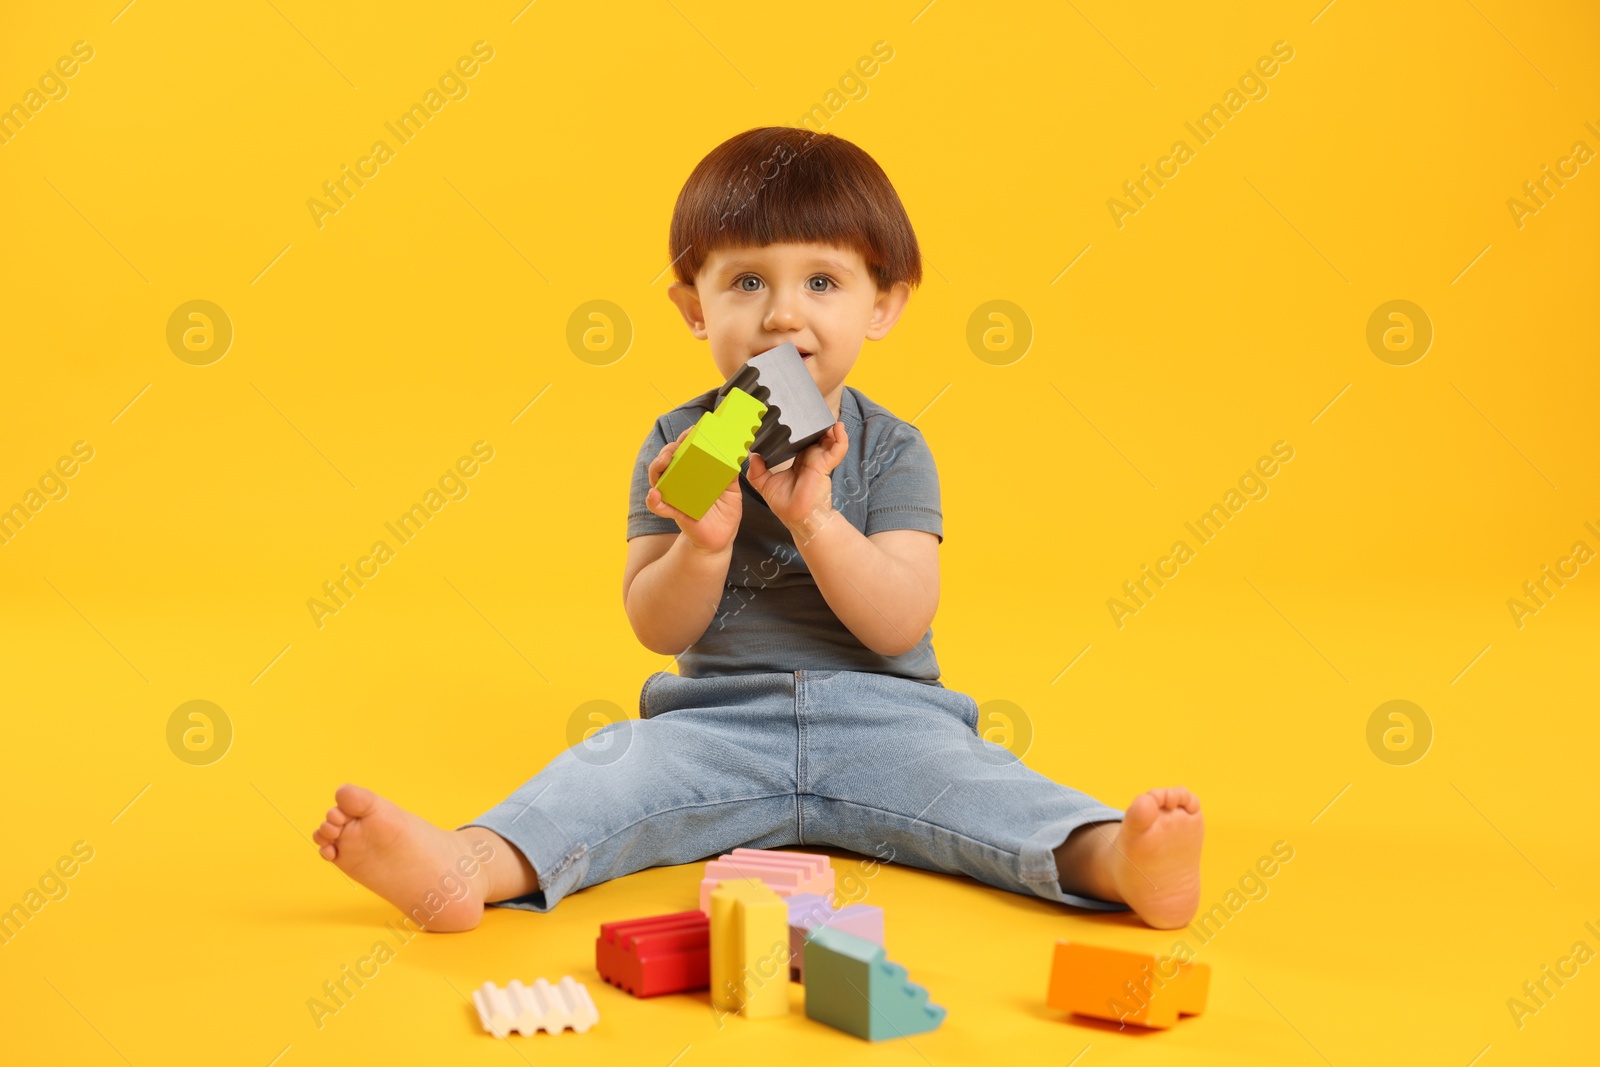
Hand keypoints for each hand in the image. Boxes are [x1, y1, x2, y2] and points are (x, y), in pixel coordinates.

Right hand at [645, 425, 742, 554]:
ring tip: (664, 462)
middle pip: (668, 458)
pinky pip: (659, 506)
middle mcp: (681, 479)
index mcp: (695, 470)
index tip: (693, 430)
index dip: (686, 437)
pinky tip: (655, 495)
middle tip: (678, 445)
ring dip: (657, 466)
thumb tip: (737, 453)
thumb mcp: (732, 489)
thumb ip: (732, 473)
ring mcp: (675, 494)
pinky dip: (654, 500)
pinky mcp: (674, 512)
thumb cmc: (724, 511)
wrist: (721, 537)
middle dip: (670, 448)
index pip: (686, 448)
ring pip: (658, 476)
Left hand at [746, 420, 847, 535]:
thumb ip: (757, 470)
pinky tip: (838, 428)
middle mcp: (811, 458)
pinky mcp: (825, 465)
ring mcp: (820, 461)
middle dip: (816, 422)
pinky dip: (840, 438)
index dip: (799, 427)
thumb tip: (751, 454)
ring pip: (829, 439)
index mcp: (799, 459)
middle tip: (810, 407)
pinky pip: (837, 449)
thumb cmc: (786, 504)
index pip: (801, 439)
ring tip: (827, 414)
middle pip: (817, 435)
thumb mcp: (765, 485)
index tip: (791, 414)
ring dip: (830, 427)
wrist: (799, 519)